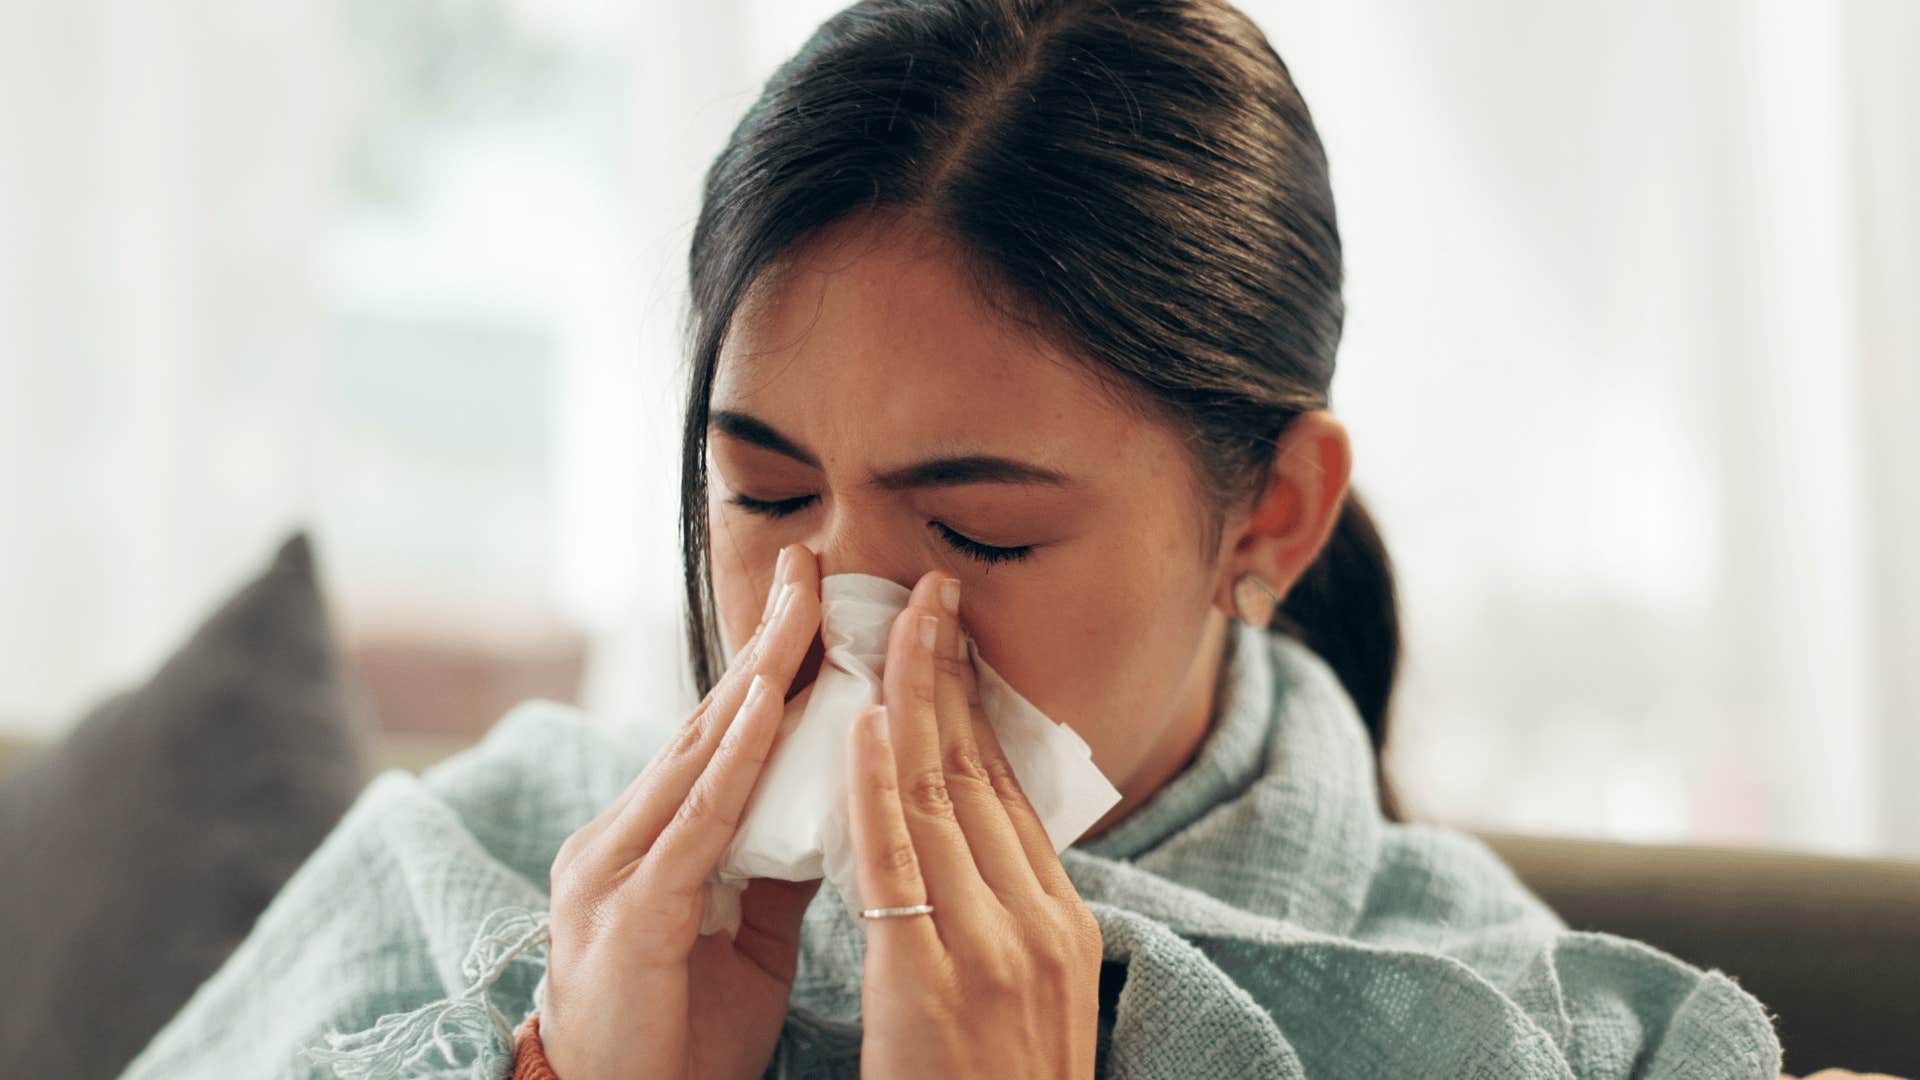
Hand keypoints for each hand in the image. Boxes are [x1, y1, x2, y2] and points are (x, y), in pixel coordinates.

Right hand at [541, 543, 824, 1079]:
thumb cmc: (680, 1032)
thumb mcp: (745, 932)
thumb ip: (778, 859)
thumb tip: (837, 793)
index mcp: (650, 840)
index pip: (718, 734)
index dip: (768, 665)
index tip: (814, 596)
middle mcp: (620, 836)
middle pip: (707, 721)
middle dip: (764, 641)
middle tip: (809, 563)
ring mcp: (614, 868)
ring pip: (699, 753)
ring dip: (757, 675)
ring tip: (803, 606)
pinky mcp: (629, 912)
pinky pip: (694, 822)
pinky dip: (734, 758)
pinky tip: (765, 705)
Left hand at [845, 570, 1102, 1078]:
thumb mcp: (1026, 995)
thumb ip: (1004, 916)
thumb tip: (972, 845)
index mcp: (1061, 920)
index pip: (1009, 789)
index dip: (975, 706)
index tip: (948, 638)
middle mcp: (1039, 919)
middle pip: (983, 773)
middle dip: (950, 674)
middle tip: (924, 592)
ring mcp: (994, 946)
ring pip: (946, 797)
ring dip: (914, 699)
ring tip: (889, 621)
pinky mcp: (935, 978)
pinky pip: (903, 862)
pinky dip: (881, 784)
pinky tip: (862, 721)